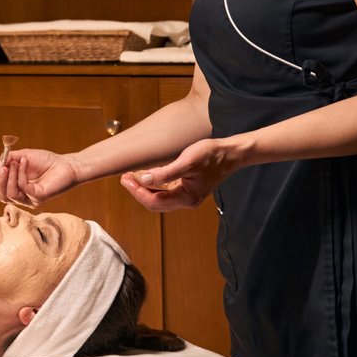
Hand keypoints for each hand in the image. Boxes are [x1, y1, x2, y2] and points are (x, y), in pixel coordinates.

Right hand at [0, 148, 77, 207]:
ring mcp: (30, 199)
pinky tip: (24, 162)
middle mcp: (22, 196)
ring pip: (11, 194)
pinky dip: (21, 173)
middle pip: (1, 197)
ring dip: (10, 177)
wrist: (66, 164)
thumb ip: (10, 160)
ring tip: (14, 163)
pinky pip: (23, 187)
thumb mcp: (24, 156)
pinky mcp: (38, 198)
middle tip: (1, 168)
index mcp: (17, 188)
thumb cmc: (47, 161)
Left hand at [119, 137, 242, 212]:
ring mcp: (187, 195)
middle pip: (155, 203)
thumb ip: (164, 173)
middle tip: (125, 177)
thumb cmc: (211, 156)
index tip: (126, 179)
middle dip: (138, 191)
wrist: (231, 154)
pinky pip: (166, 191)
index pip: (154, 201)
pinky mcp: (187, 188)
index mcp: (186, 198)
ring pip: (159, 198)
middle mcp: (186, 200)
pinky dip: (154, 185)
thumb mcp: (187, 162)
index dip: (137, 191)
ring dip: (144, 189)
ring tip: (131, 177)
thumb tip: (143, 179)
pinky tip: (147, 176)